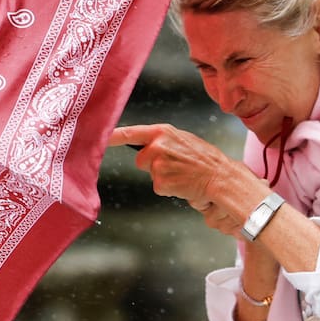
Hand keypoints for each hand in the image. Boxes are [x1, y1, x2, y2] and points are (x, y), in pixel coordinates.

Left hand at [109, 124, 267, 236]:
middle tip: (175, 165)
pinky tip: (183, 183)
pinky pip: (158, 187)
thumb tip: (145, 147)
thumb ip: (162, 141)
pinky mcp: (161, 182)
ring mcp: (158, 164)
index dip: (112, 136)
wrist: (221, 176)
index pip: (131, 132)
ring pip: (151, 174)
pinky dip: (170, 188)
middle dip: (153, 165)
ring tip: (183, 174)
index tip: (98, 137)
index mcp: (162, 132)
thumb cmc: (204, 158)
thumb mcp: (183, 140)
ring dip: (163, 177)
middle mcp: (157, 146)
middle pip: (140, 160)